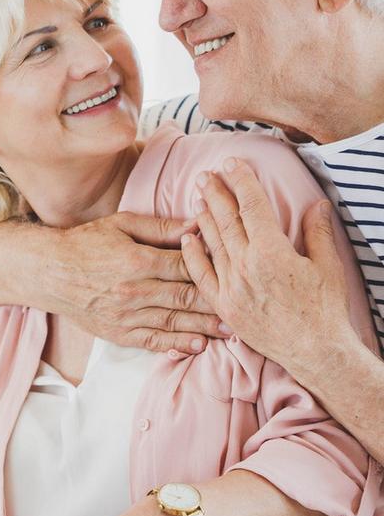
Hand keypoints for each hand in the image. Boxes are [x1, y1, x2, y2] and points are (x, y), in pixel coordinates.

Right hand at [55, 212, 226, 353]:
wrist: (48, 272)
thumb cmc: (85, 243)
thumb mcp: (121, 224)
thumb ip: (160, 227)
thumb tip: (196, 225)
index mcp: (138, 261)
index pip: (186, 266)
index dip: (214, 268)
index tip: (237, 270)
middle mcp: (134, 291)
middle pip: (186, 297)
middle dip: (218, 303)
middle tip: (246, 308)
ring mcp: (125, 315)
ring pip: (173, 322)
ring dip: (204, 328)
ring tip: (231, 332)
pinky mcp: (117, 331)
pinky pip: (150, 341)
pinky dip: (174, 344)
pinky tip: (195, 346)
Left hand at [181, 158, 353, 373]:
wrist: (314, 352)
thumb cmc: (325, 309)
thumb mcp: (328, 266)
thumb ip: (318, 232)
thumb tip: (316, 204)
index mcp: (271, 252)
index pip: (252, 207)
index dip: (241, 182)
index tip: (232, 164)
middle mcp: (245, 266)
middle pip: (227, 221)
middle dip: (216, 193)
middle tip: (206, 174)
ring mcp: (230, 287)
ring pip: (212, 244)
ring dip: (204, 218)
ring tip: (198, 197)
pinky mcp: (223, 306)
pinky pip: (201, 276)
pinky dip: (192, 256)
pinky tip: (187, 239)